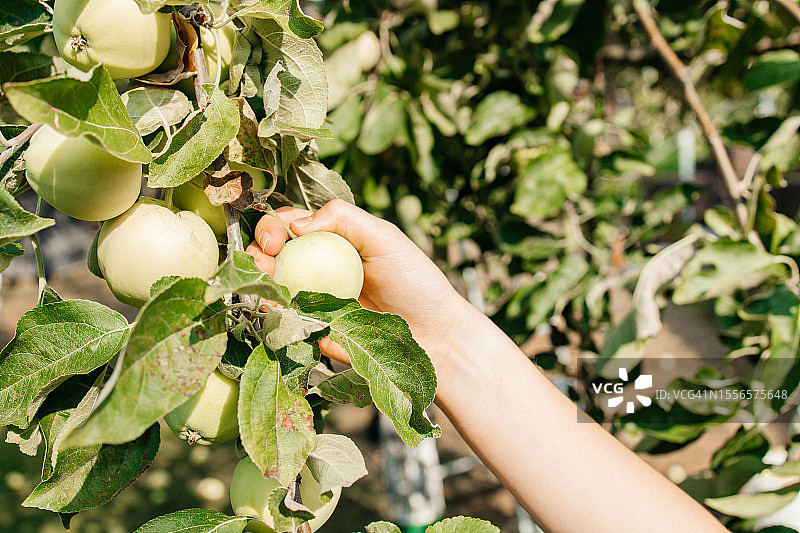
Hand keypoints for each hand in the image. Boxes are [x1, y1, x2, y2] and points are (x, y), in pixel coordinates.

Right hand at [245, 199, 467, 365]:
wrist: (433, 333)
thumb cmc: (414, 281)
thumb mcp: (383, 237)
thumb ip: (343, 218)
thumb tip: (296, 223)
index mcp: (332, 241)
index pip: (290, 225)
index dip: (274, 226)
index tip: (276, 239)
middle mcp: (316, 268)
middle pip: (270, 254)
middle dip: (256, 253)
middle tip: (265, 260)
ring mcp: (311, 300)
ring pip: (269, 287)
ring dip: (257, 282)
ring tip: (263, 284)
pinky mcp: (311, 331)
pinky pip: (283, 321)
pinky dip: (271, 313)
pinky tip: (274, 308)